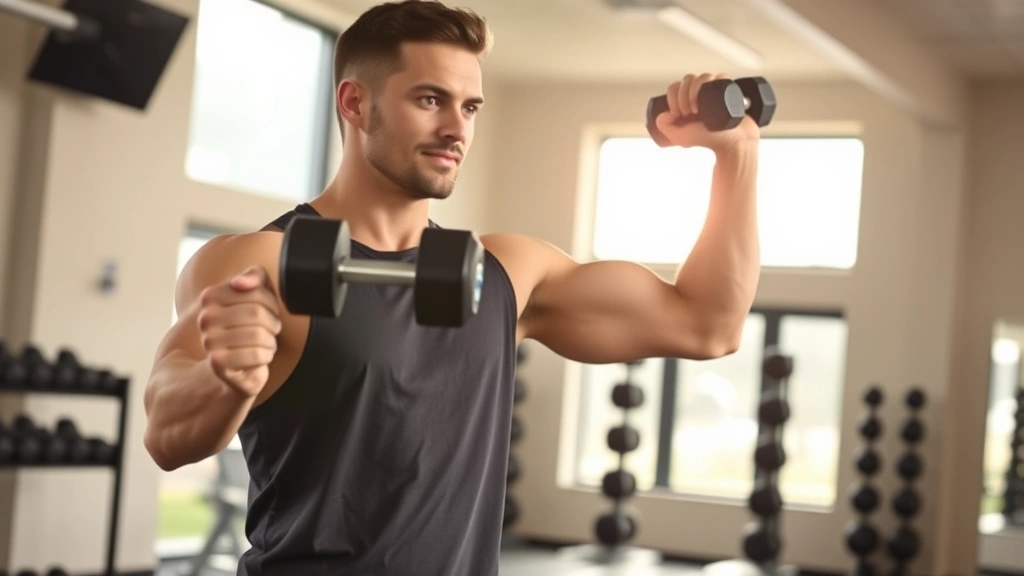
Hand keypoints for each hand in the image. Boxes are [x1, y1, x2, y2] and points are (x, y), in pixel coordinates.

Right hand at [197, 265, 281, 396]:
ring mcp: (209, 341)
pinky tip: (260, 356)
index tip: (269, 311)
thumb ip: (254, 276)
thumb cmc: (248, 325)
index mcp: (210, 296)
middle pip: (257, 313)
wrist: (235, 364)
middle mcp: (205, 318)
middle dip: (273, 323)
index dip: (272, 304)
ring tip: (265, 343)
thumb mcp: (256, 294)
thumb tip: (240, 282)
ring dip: (270, 341)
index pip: (256, 292)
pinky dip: (266, 356)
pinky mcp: (218, 363)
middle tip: (270, 330)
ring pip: (258, 334)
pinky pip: (256, 354)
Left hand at [655, 73, 760, 152]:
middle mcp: (702, 90)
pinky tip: (708, 97)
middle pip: (687, 79)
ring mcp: (716, 88)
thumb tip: (661, 114)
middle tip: (686, 114)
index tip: (676, 114)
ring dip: (693, 90)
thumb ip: (666, 128)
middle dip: (682, 95)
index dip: (672, 96)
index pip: (676, 86)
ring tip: (696, 111)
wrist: (732, 143)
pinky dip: (712, 82)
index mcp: (689, 97)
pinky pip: (721, 76)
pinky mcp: (730, 88)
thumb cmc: (709, 140)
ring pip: (702, 76)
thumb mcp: (682, 138)